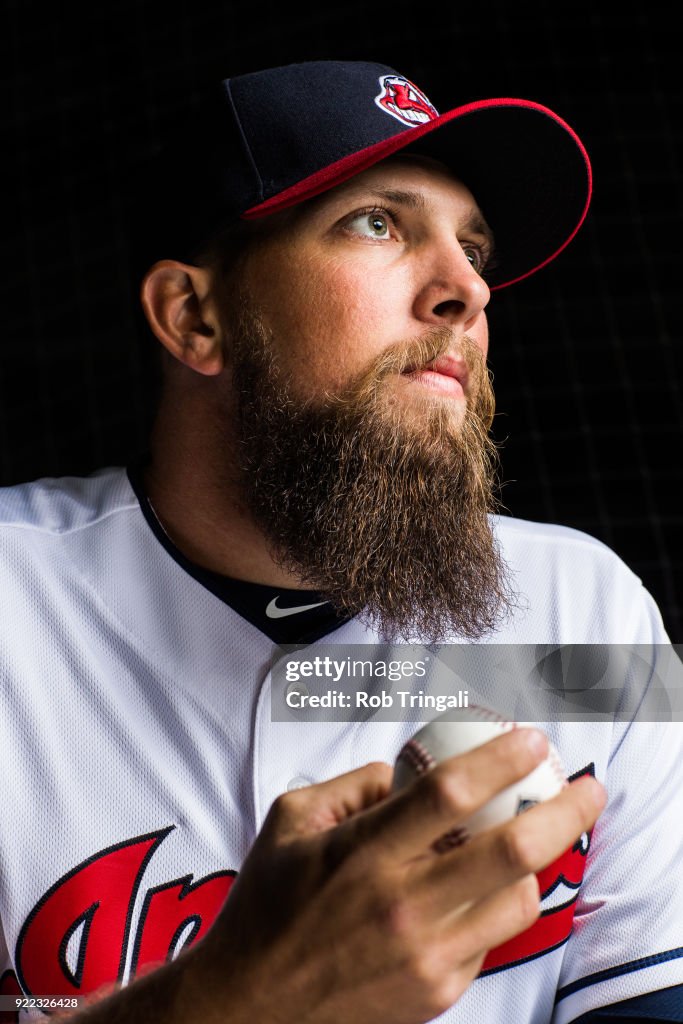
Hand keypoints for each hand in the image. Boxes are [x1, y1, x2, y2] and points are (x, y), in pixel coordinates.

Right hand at [186, 729, 605, 1023]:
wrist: (251, 1005)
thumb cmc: (268, 906)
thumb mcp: (291, 820)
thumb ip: (353, 784)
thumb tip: (407, 772)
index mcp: (362, 852)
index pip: (449, 792)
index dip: (501, 759)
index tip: (533, 739)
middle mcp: (402, 904)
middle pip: (509, 850)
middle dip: (564, 811)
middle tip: (589, 787)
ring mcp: (426, 956)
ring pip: (518, 902)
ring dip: (536, 863)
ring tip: (529, 841)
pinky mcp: (437, 993)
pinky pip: (491, 939)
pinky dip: (496, 905)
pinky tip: (473, 891)